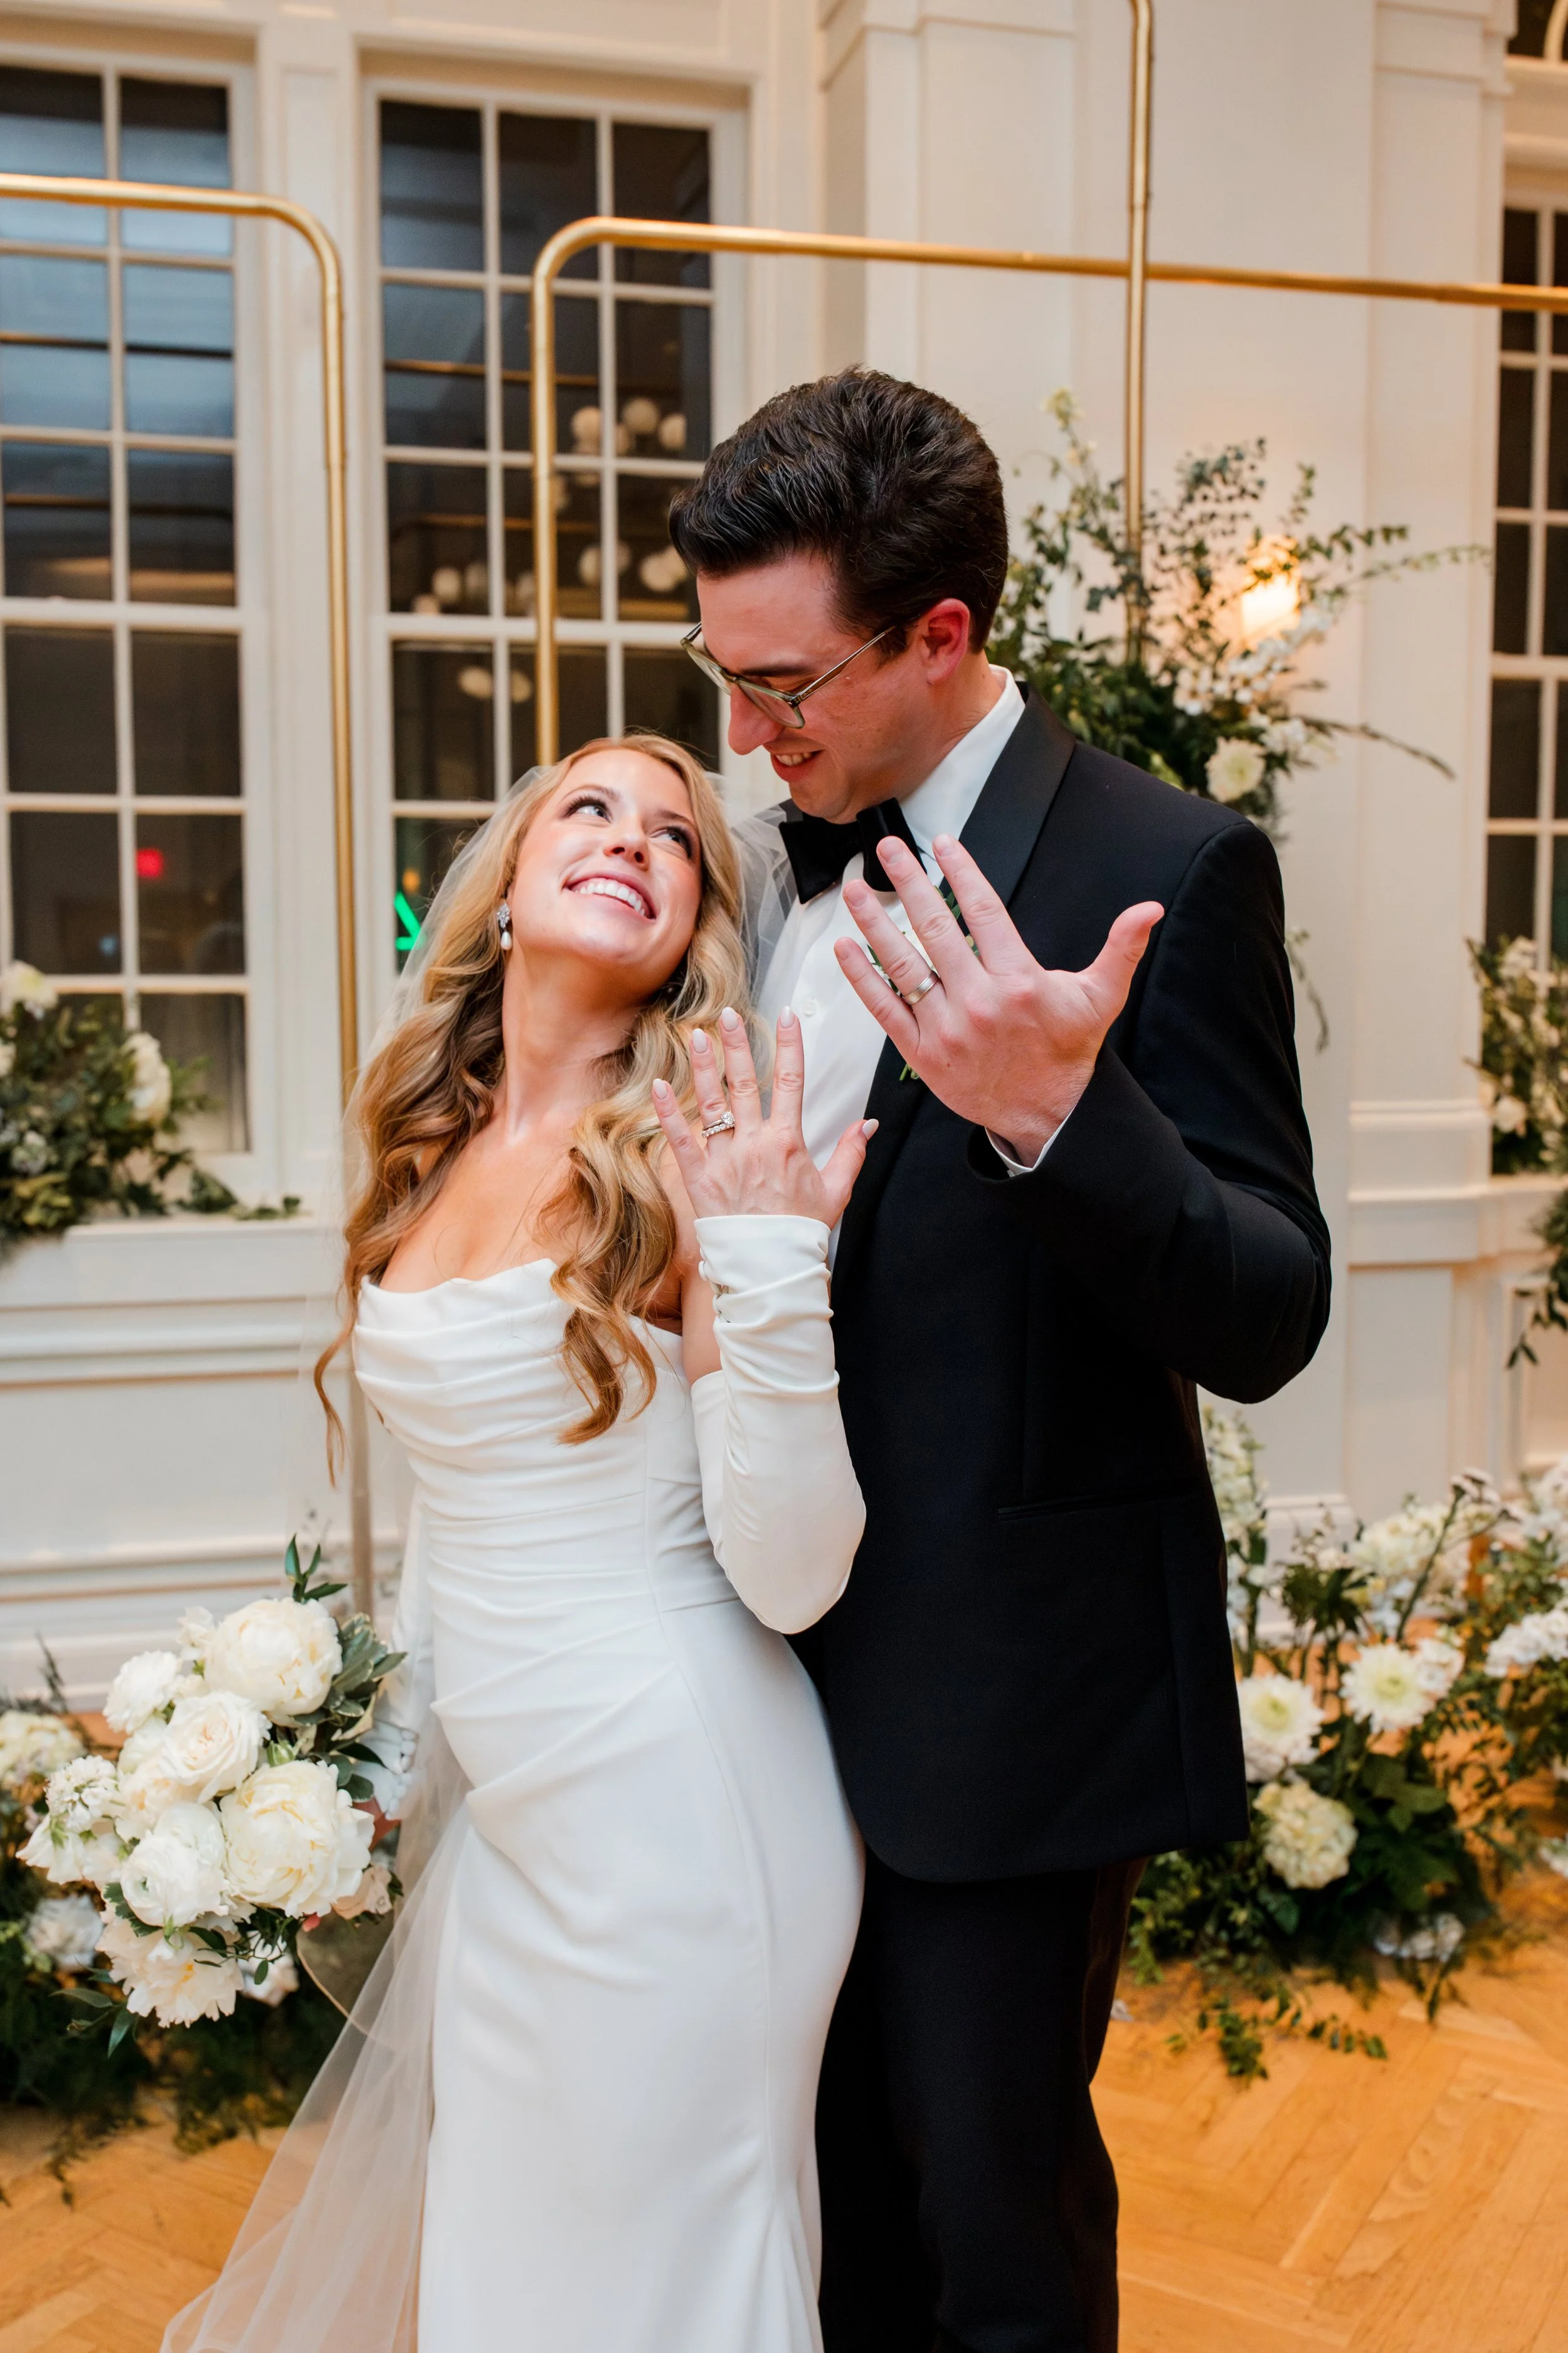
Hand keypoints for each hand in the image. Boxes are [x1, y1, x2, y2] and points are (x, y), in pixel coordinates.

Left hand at [652, 1006, 875, 1226]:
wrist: (769, 1268)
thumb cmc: (799, 1231)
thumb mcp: (836, 1191)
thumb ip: (851, 1152)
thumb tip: (867, 1123)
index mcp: (789, 1143)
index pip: (792, 1082)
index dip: (790, 1045)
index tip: (787, 1015)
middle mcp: (755, 1145)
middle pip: (746, 1084)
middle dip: (738, 1045)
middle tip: (729, 1014)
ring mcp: (725, 1160)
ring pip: (713, 1105)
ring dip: (704, 1068)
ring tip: (697, 1036)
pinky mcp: (699, 1179)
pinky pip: (680, 1140)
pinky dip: (668, 1113)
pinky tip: (658, 1085)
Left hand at [834, 833, 1162, 1162]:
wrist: (1046, 1115)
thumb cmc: (1068, 1051)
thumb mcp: (1101, 999)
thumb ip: (1121, 949)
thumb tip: (1150, 909)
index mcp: (1019, 980)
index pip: (983, 912)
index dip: (961, 873)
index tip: (942, 844)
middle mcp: (980, 1001)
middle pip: (935, 930)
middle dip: (908, 884)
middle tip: (886, 849)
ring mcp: (948, 1028)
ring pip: (903, 966)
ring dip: (874, 923)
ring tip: (854, 889)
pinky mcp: (924, 1054)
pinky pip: (886, 1010)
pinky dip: (863, 979)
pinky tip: (844, 948)